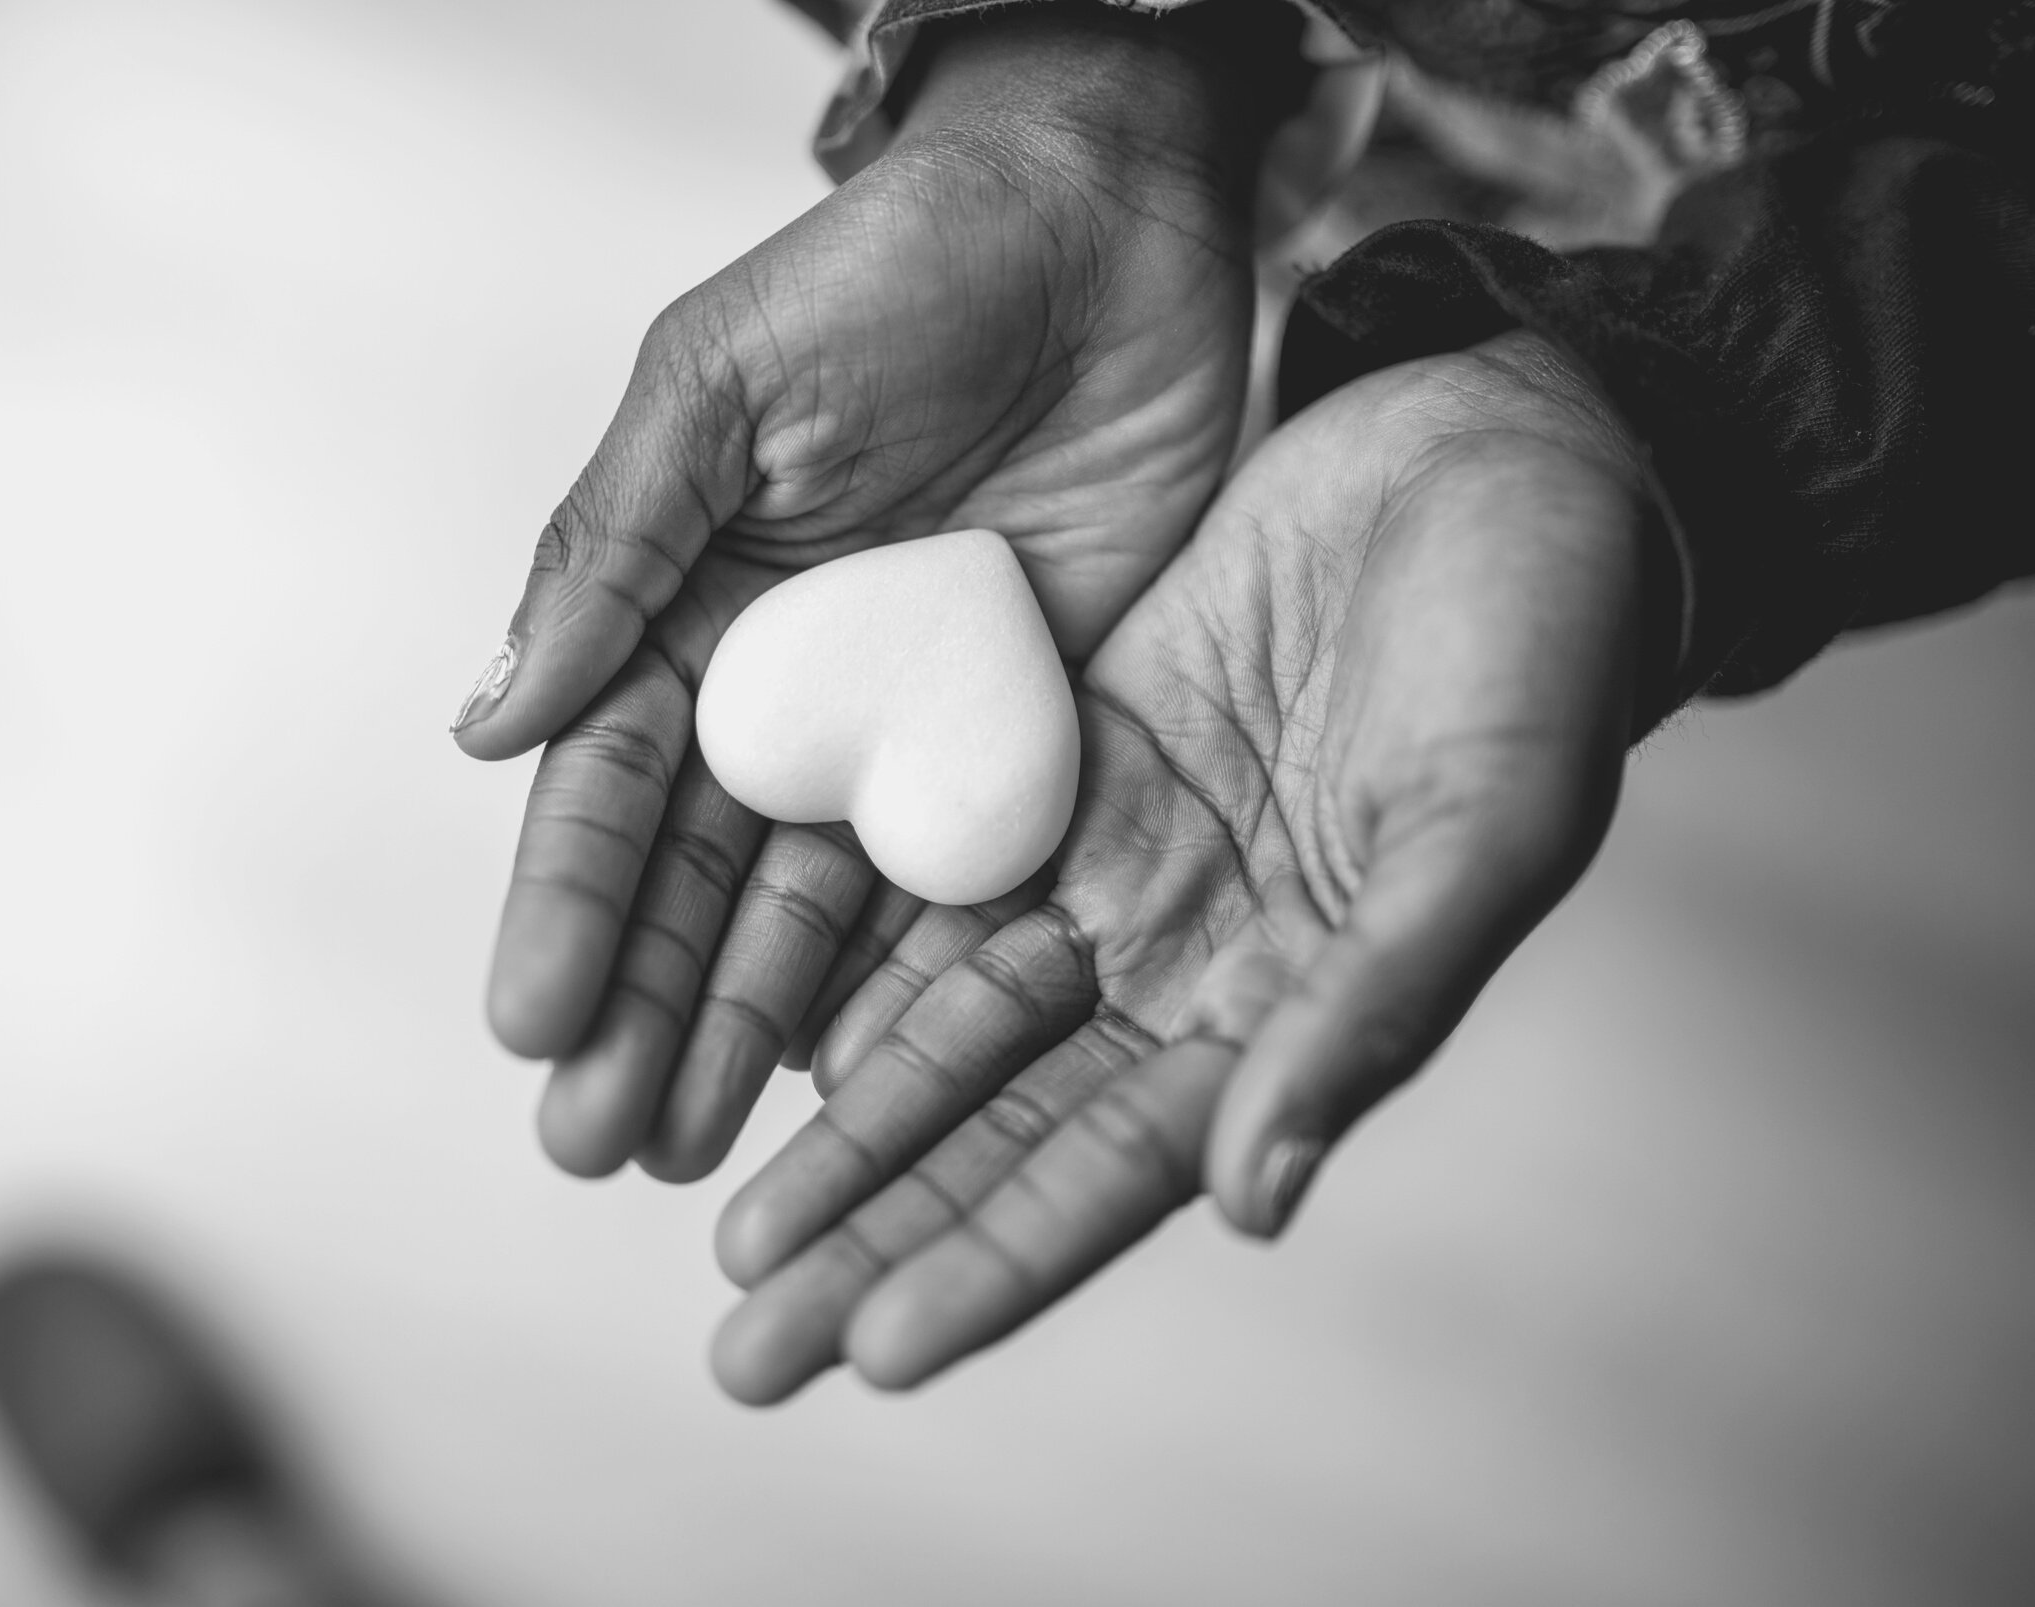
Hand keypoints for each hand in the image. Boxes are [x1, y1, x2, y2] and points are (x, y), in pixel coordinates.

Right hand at [453, 6, 1270, 1180]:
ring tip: (702, 1153)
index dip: (566, 907)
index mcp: (685, 610)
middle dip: (645, 1011)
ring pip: (817, 912)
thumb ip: (613, 549)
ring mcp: (903, 730)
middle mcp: (784, 693)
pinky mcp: (1025, 741)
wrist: (1109, 219)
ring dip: (754, 1031)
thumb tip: (484, 721)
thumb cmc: (895, 272)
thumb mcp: (721, 390)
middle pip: (697, 882)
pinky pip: (966, 882)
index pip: (607, 786)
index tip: (530, 1028)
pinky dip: (917, 983)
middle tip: (601, 1146)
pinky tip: (866, 1083)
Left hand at [708, 331, 1675, 1402]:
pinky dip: (850, 951)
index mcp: (1296, 1003)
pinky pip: (931, 873)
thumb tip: (1250, 1200)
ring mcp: (1117, 864)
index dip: (1002, 1257)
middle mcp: (1188, 959)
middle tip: (745, 1346)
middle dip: (882, 1234)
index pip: (1121, 1164)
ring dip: (841, 1128)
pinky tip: (759, 1026)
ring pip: (950, 1021)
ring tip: (727, 1230)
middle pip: (1005, 1126)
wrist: (1498, 450)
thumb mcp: (1484, 818)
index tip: (877, 1350)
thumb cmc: (1544, 638)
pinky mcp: (1062, 756)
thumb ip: (1373, 1005)